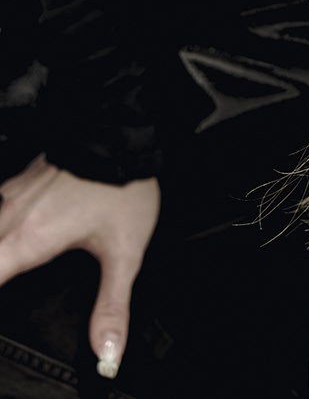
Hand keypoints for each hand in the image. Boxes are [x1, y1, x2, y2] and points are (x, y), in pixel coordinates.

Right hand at [0, 154, 159, 379]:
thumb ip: (112, 305)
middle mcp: (11, 217)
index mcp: (28, 241)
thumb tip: (107, 353)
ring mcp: (12, 195)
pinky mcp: (19, 180)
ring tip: (9, 264)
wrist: (123, 128)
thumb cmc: (123, 187)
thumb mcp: (125, 252)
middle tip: (13, 283)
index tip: (6, 312)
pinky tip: (10, 234)